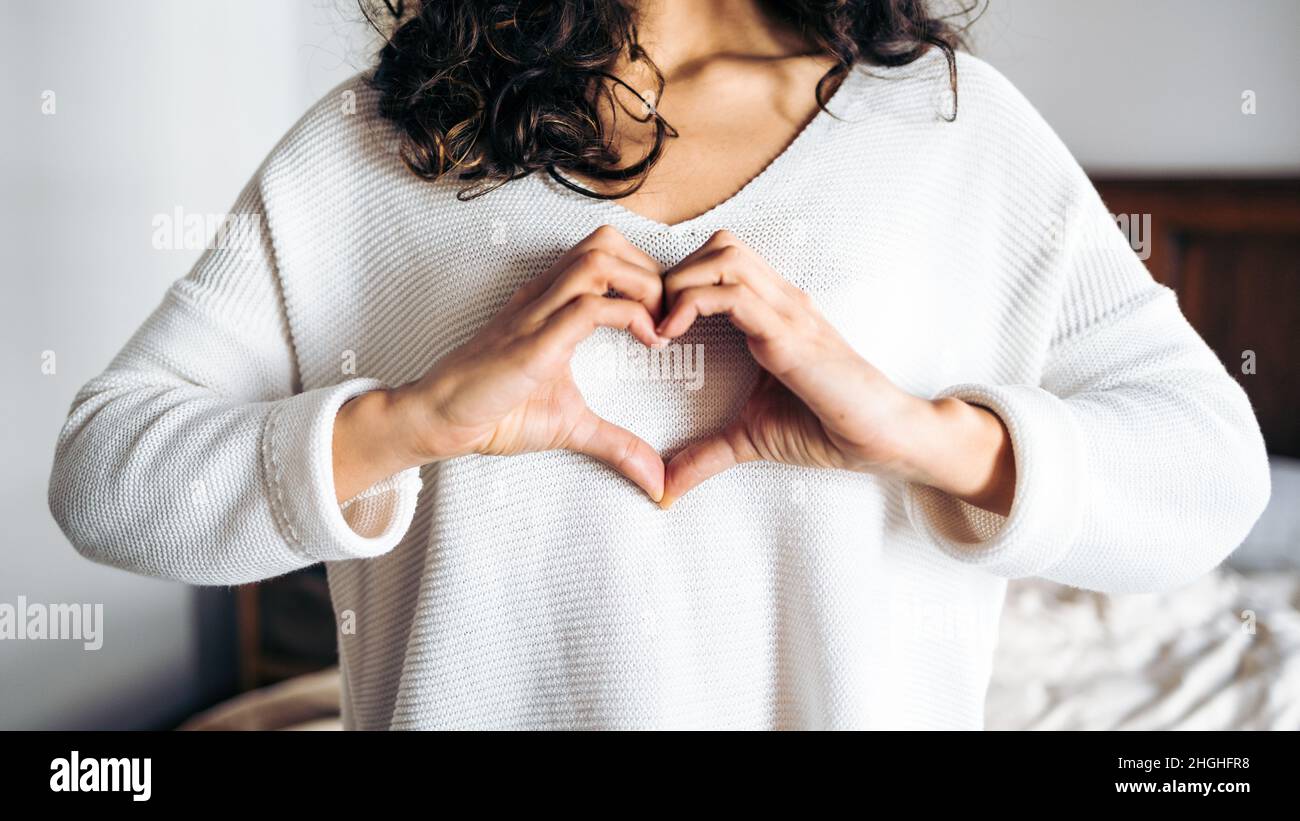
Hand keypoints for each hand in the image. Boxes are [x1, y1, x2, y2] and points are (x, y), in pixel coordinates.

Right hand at [333, 226, 669, 501]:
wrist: (438, 420)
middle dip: (651, 269)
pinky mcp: (534, 342)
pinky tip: (648, 342)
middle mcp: (544, 297)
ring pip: (599, 259)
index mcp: (549, 303)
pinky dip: (631, 316)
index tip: (665, 316)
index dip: (645, 272)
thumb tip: (655, 479)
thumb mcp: (571, 426)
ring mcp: (538, 314)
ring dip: (643, 285)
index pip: (604, 252)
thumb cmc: (494, 414)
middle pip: (606, 241)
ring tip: (660, 324)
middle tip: (669, 315)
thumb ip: (616, 444)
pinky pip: (589, 306)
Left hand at [655, 231, 1015, 512]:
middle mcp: (780, 300)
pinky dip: (691, 303)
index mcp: (772, 313)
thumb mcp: (751, 439)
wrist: (882, 438)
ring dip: (679, 282)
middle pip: (719, 244)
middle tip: (651, 318)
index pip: (719, 262)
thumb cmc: (827, 429)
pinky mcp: (788, 333)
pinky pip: (731, 294)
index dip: (679, 281)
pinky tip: (671, 336)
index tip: (651, 324)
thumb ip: (707, 454)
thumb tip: (666, 488)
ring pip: (723, 256)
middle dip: (674, 272)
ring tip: (659, 326)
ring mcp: (786, 311)